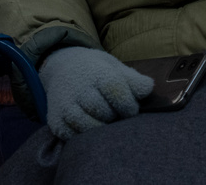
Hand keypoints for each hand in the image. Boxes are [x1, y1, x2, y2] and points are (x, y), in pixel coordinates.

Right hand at [38, 47, 153, 140]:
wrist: (62, 68)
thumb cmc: (95, 70)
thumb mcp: (113, 67)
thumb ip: (132, 79)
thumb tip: (149, 88)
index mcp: (96, 73)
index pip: (116, 91)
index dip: (128, 105)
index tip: (130, 109)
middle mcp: (78, 89)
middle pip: (104, 111)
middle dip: (115, 117)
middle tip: (116, 115)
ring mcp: (66, 107)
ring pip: (90, 127)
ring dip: (102, 128)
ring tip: (105, 121)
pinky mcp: (56, 122)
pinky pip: (75, 137)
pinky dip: (86, 136)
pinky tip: (91, 127)